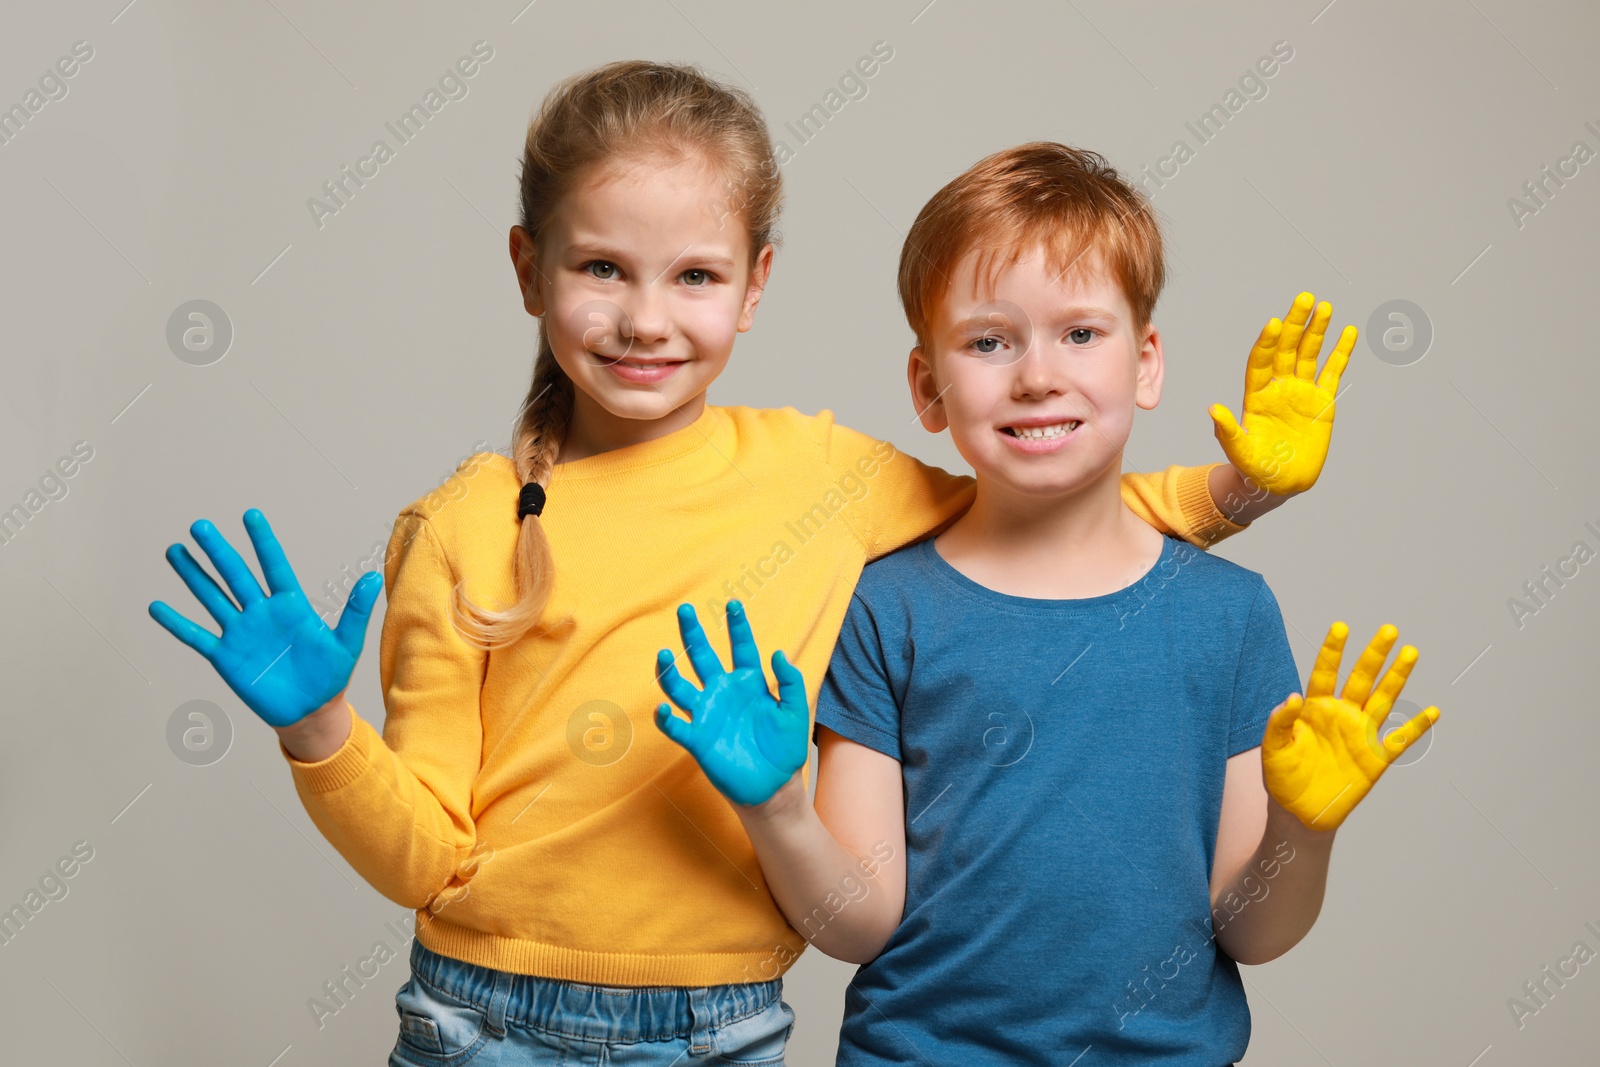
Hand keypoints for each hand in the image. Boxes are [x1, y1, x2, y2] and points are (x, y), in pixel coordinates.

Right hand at [148, 508, 381, 728]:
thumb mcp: (346, 643)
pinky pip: (197, 636)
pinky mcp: (226, 656)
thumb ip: (356, 611)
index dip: (262, 541)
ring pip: (212, 597)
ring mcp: (241, 633)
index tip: (250, 515)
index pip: (273, 566)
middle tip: (200, 526)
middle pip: (236, 575)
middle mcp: (261, 613)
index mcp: (290, 606)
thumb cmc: (330, 676)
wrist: (310, 711)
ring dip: (193, 576)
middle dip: (218, 551)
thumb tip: (373, 577)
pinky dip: (177, 623)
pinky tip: (157, 606)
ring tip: (175, 550)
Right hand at [653, 601, 808, 806]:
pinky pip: (677, 726)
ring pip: (681, 687)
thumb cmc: (784, 748)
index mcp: (749, 683)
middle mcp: (723, 693)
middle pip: (703, 657)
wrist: (774, 785)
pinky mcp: (698, 739)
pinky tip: (662, 708)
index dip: (737, 626)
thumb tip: (778, 652)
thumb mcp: (794, 711)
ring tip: (664, 654)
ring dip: (670, 672)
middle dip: (693, 633)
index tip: (733, 604)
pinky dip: (666, 717)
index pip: (741, 648)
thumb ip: (789, 681)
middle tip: (685, 609)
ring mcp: (708, 714)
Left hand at [1210, 291, 1352, 495]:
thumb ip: (1228, 431)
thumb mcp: (1239, 452)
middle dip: (1295, 324)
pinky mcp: (1322, 401)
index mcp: (1256, 395)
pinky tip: (1349, 332)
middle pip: (1287, 349)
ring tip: (1325, 307)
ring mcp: (1301, 392)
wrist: (1279, 483)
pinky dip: (1341, 353)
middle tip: (1304, 298)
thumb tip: (1212, 410)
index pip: (1262, 362)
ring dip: (1317, 331)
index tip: (1274, 323)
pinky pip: (1333, 372)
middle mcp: (1278, 387)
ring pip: (1309, 354)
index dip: (1268, 343)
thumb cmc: (1254, 469)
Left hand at [1261, 620, 1438, 830]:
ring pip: (1383, 699)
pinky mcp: (1375, 759)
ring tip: (1410, 652)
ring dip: (1397, 677)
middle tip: (1389, 629)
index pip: (1325, 673)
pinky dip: (1415, 727)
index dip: (1332, 651)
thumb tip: (1292, 697)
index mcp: (1315, 709)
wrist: (1298, 812)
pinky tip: (1433, 711)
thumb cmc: (1281, 777)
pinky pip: (1399, 741)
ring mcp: (1360, 735)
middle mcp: (1341, 715)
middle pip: (1361, 679)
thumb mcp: (1272, 749)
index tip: (1341, 626)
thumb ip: (1279, 722)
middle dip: (1374, 655)